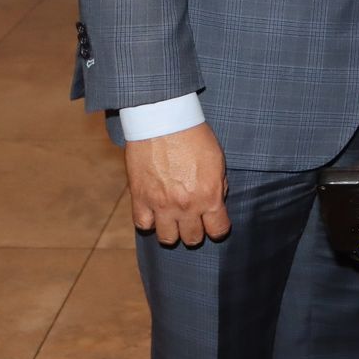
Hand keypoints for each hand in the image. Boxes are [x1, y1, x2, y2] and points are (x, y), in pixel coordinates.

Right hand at [125, 122, 230, 246]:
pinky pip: (143, 225)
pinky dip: (149, 221)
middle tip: (193, 219)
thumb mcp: (217, 159)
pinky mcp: (140, 199)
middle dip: (196, 231)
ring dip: (172, 231)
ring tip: (173, 220)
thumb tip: (216, 199)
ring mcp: (161, 205)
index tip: (214, 223)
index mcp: (209, 196)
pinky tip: (154, 212)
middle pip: (193, 238)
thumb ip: (218, 184)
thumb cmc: (193, 135)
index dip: (218, 228)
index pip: (218, 230)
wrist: (163, 120)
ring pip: (168, 238)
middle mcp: (186, 206)